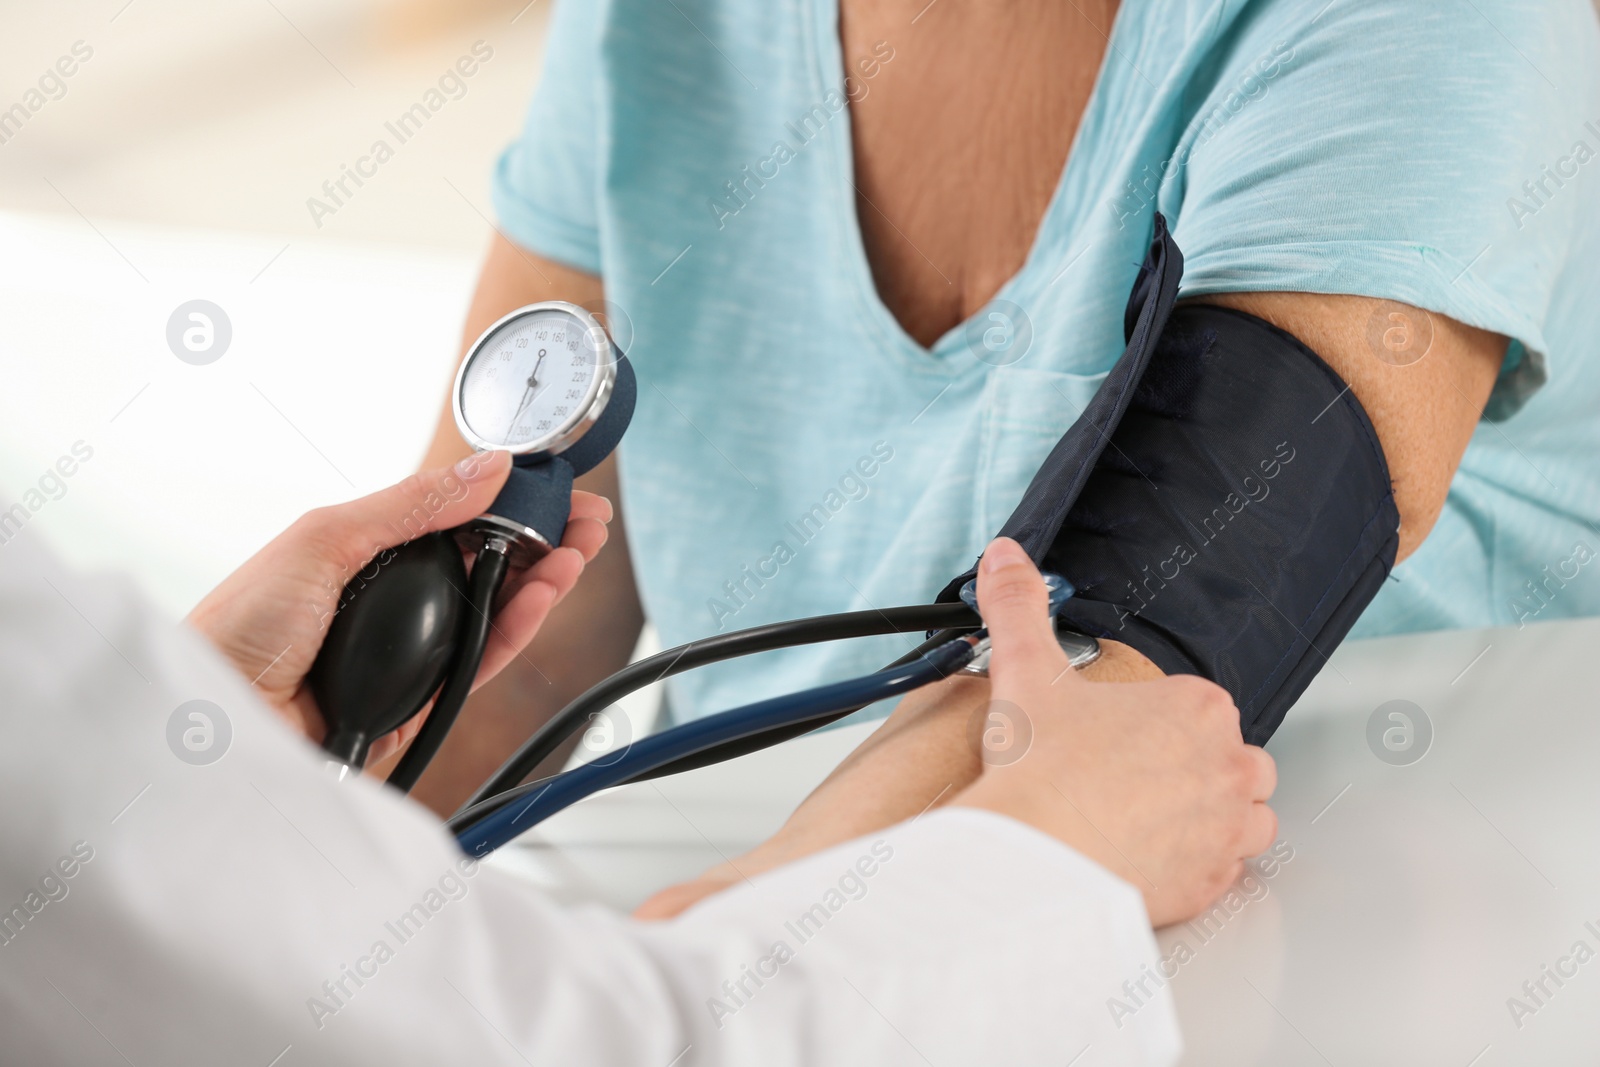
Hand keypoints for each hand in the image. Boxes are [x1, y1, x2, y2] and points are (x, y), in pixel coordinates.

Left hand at [186, 451, 611, 764]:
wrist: (216, 720)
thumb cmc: (239, 629)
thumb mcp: (324, 539)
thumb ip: (412, 504)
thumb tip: (485, 467)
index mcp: (367, 551)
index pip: (456, 517)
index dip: (509, 501)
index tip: (552, 486)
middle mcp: (396, 597)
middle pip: (488, 562)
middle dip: (542, 539)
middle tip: (587, 520)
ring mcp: (414, 647)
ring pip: (496, 609)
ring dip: (542, 579)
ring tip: (576, 553)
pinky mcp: (426, 698)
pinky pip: (485, 659)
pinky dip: (520, 626)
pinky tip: (542, 596)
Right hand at [951, 537, 1277, 925]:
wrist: (1034, 855)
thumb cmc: (1041, 770)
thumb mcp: (1026, 670)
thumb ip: (1019, 605)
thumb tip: (1006, 558)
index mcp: (1198, 708)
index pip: (1204, 709)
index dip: (1162, 723)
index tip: (1123, 737)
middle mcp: (1228, 767)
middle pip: (1237, 762)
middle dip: (1198, 770)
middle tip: (1135, 779)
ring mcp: (1226, 830)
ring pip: (1247, 819)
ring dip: (1213, 819)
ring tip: (1153, 820)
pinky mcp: (1211, 885)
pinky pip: (1224, 873)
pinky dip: (1196, 868)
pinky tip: (1150, 859)